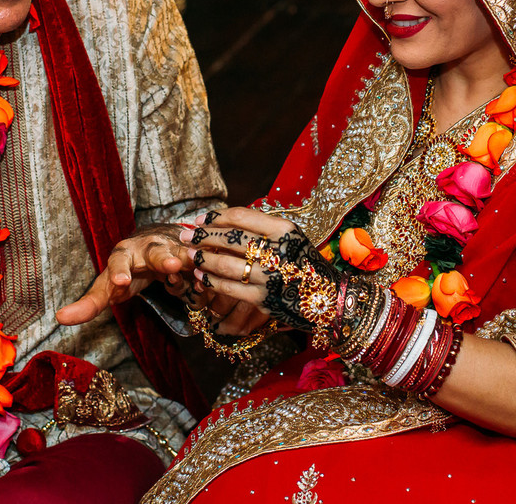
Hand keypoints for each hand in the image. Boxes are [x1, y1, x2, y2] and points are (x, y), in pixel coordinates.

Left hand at [56, 225, 192, 324]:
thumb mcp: (108, 287)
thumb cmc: (127, 271)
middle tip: (172, 264)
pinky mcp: (191, 252)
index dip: (120, 271)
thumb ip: (89, 304)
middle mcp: (148, 247)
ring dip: (188, 259)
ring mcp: (172, 247)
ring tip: (194, 267)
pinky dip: (204, 269)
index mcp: (123, 254)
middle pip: (154, 252)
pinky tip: (208, 278)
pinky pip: (199, 260)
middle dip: (163, 257)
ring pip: (181, 252)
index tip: (120, 282)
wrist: (155, 245)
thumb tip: (59, 319)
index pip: (118, 262)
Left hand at [181, 207, 341, 332]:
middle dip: (202, 237)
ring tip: (191, 257)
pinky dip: (211, 281)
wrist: (330, 299)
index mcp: (284, 230)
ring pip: (226, 263)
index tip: (199, 220)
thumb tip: (223, 222)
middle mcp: (278, 251)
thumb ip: (262, 229)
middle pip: (230, 238)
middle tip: (186, 237)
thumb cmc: (305, 265)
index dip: (215, 217)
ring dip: (203, 259)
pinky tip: (201, 276)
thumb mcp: (290, 239)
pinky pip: (229, 287)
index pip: (241, 216)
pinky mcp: (264, 299)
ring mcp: (270, 276)